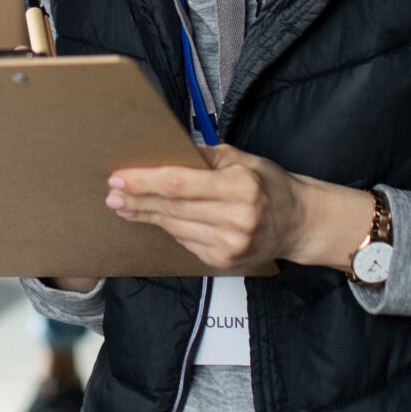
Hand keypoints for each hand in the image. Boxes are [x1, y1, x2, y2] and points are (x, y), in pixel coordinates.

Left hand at [106, 144, 309, 272]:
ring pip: (175, 227)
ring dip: (146, 216)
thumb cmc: (268, 185)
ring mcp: (230, 244)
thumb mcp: (242, 159)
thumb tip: (165, 150)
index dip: (144, 182)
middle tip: (112, 194)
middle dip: (137, 200)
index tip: (119, 178)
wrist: (298, 223)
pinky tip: (155, 219)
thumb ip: (204, 156)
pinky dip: (169, 228)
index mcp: (240, 186)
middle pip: (172, 208)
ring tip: (124, 206)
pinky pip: (185, 241)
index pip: (179, 184)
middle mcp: (236, 217)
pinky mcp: (224, 261)